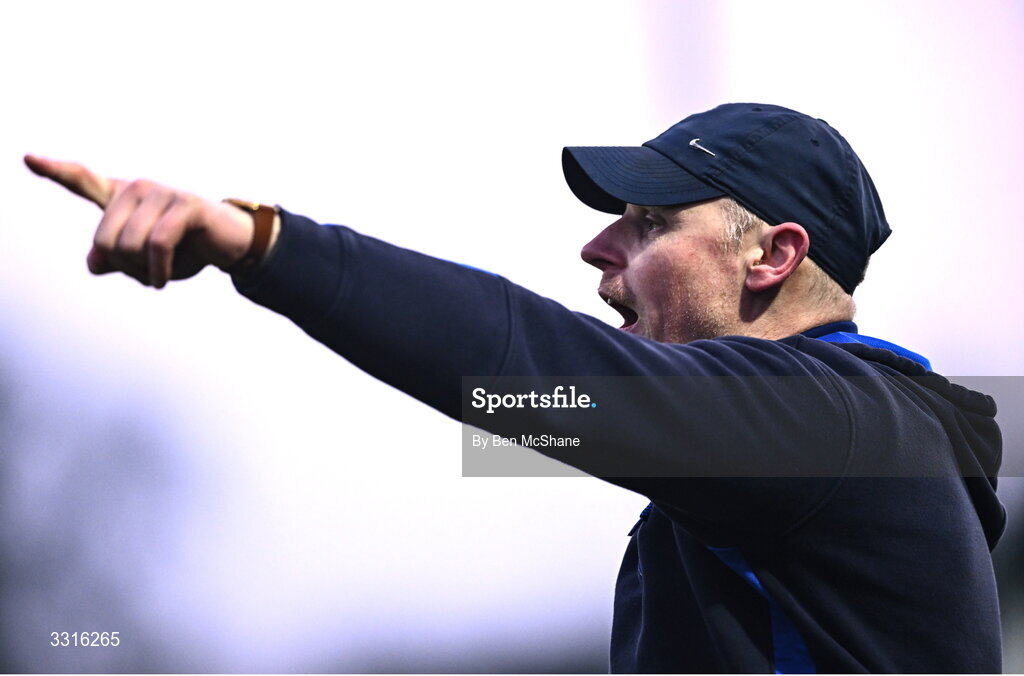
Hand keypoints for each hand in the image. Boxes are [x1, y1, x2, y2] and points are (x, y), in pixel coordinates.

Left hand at [24, 155, 260, 287]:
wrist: (230, 244)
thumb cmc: (185, 248)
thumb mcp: (142, 260)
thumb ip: (111, 258)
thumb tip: (96, 262)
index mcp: (123, 197)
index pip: (82, 180)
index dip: (54, 170)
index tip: (28, 157)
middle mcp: (138, 189)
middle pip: (104, 242)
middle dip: (126, 269)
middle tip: (149, 271)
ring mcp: (162, 193)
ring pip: (128, 247)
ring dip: (145, 273)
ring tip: (163, 271)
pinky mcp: (184, 205)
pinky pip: (156, 245)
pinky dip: (159, 272)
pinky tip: (164, 279)